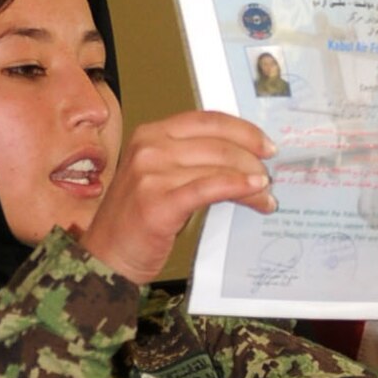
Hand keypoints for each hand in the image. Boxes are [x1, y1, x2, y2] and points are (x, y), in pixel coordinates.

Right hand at [83, 110, 276, 284]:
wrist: (106, 258)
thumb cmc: (137, 222)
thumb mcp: (160, 177)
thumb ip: (191, 161)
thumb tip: (243, 160)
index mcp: (150, 134)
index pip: (207, 120)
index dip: (243, 130)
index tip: (266, 145)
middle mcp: (148, 147)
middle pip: (217, 142)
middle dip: (252, 159)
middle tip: (270, 176)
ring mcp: (150, 173)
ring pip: (218, 165)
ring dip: (250, 180)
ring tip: (266, 196)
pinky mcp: (158, 202)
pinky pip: (208, 188)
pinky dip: (236, 187)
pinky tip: (254, 193)